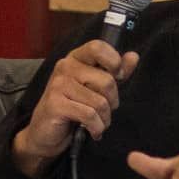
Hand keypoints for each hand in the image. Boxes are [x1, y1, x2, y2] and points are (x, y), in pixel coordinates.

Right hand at [11, 41, 140, 176]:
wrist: (45, 132)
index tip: (117, 76)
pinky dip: (96, 128)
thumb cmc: (73, 107)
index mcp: (76, 58)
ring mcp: (58, 85)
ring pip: (100, 102)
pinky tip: (93, 131)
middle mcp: (65, 67)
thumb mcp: (95, 87)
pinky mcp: (56, 104)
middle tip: (104, 110)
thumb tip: (133, 56)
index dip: (114, 61)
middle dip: (112, 101)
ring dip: (104, 119)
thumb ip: (114, 71)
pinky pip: (89, 116)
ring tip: (97, 122)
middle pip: (106, 81)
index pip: (98, 47)